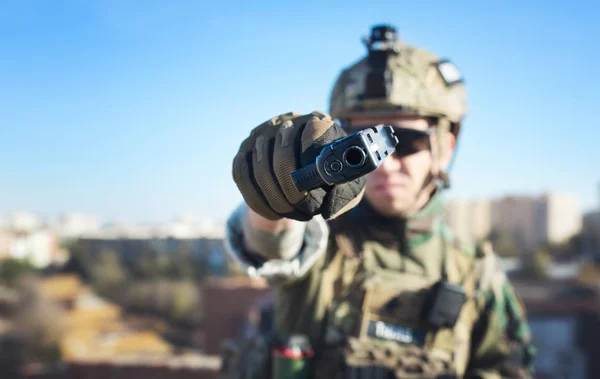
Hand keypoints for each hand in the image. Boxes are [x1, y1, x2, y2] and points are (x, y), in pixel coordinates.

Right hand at [232, 111, 364, 220]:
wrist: (303, 177)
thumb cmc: (330, 181)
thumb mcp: (345, 187)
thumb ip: (343, 195)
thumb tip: (327, 207)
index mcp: (319, 122)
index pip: (315, 132)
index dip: (315, 164)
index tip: (322, 189)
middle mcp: (288, 122)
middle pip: (283, 157)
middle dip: (294, 194)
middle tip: (307, 212)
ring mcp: (262, 134)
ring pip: (260, 170)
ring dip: (276, 201)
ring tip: (293, 215)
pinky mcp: (244, 150)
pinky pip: (242, 176)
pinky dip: (257, 201)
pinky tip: (274, 213)